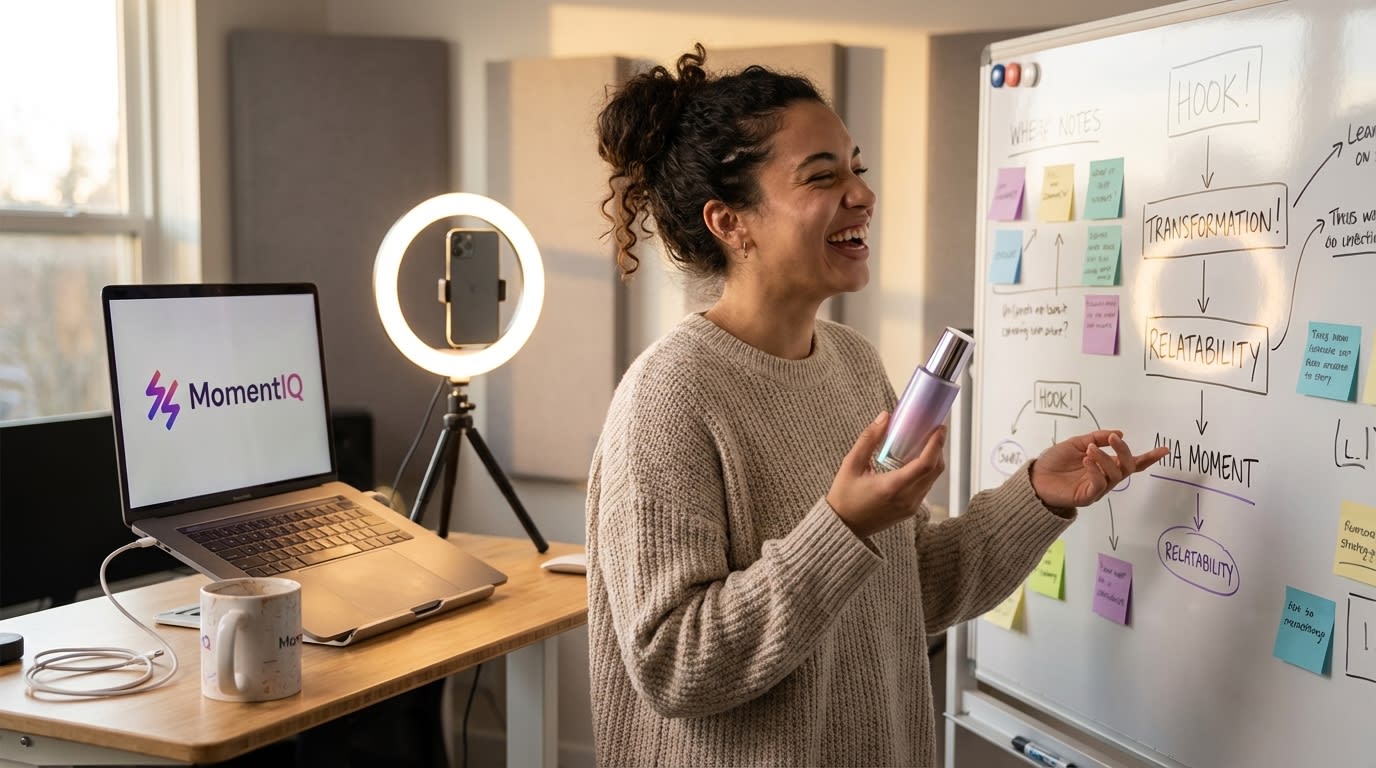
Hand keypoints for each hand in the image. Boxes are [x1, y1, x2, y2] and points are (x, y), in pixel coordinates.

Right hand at [827, 412, 946, 538]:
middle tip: (934, 430)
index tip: (939, 428)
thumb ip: (869, 439)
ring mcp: (910, 507)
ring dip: (933, 459)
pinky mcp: (910, 511)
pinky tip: (916, 460)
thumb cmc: (844, 497)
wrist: (843, 527)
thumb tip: (885, 417)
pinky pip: (925, 487)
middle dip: (938, 448)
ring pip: (932, 479)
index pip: (925, 464)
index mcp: (892, 487)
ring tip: (925, 442)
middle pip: (935, 470)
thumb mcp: (851, 464)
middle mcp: (906, 499)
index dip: (936, 444)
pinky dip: (926, 471)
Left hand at [1030, 430, 1168, 508]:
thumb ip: (1096, 438)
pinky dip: (1096, 470)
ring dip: (1105, 459)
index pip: (1132, 462)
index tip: (1164, 449)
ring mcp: (1098, 488)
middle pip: (1127, 467)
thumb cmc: (1055, 462)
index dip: (1149, 457)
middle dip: (1123, 451)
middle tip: (1112, 439)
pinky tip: (1087, 461)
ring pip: (1114, 475)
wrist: (1035, 477)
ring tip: (1089, 450)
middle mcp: (1106, 478)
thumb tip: (1118, 433)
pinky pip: (1100, 484)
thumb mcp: (1076, 443)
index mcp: (1105, 465)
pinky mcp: (1088, 496)